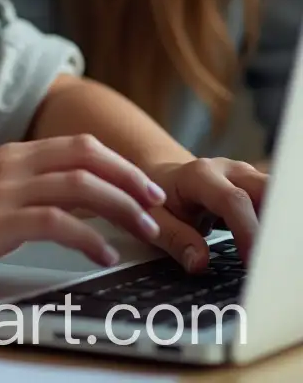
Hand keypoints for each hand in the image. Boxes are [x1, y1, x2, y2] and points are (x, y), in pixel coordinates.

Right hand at [0, 133, 165, 287]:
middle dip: (130, 177)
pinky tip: (103, 255)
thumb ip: (15, 191)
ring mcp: (4, 191)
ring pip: (81, 185)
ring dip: (121, 207)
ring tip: (145, 231)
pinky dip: (89, 238)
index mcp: (10, 156)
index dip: (118, 162)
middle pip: (87, 155)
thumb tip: (57, 207)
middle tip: (158, 203)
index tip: (144, 185)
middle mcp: (12, 165)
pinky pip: (56, 223)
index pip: (78, 144)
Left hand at [146, 157, 266, 272]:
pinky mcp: (255, 187)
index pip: (233, 200)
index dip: (247, 231)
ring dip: (277, 224)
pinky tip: (274, 249)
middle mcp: (228, 170)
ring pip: (275, 195)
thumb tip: (199, 262)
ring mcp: (245, 176)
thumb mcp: (155, 219)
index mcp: (200, 175)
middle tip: (272, 261)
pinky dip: (276, 225)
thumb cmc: (158, 200)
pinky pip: (274, 203)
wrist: (162, 177)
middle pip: (265, 191)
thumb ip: (175, 239)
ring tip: (275, 256)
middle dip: (273, 224)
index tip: (252, 262)